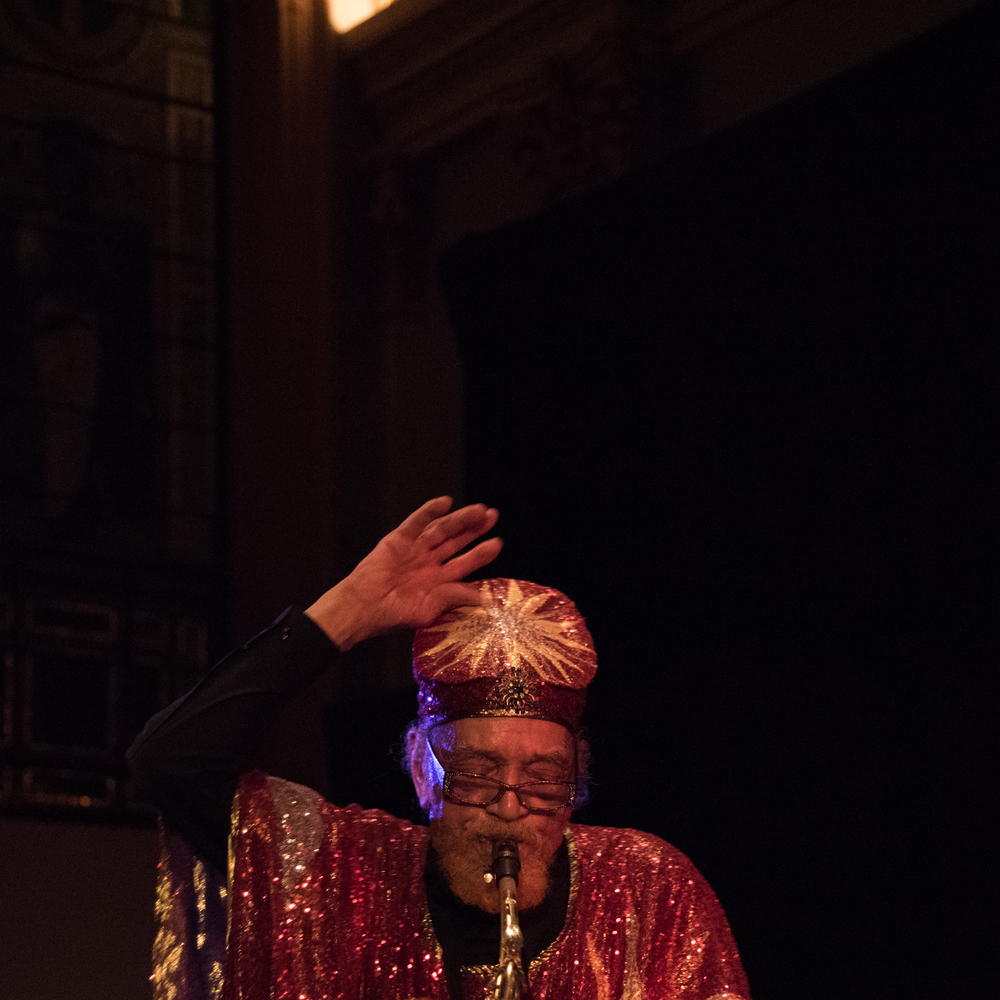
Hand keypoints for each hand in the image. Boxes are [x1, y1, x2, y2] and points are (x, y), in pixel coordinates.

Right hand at [305, 497, 501, 650]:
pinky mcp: (398, 539)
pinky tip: (445, 503)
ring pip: (441, 529)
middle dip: (474, 529)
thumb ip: (454, 597)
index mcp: (438, 580)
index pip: (465, 563)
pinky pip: (416, 522)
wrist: (362, 608)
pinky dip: (429, 511)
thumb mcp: (429, 608)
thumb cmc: (392, 615)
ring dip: (459, 519)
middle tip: (492, 516)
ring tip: (478, 510)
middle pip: (456, 541)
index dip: (480, 553)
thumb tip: (484, 597)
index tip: (497, 543)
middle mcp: (428, 562)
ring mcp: (414, 549)